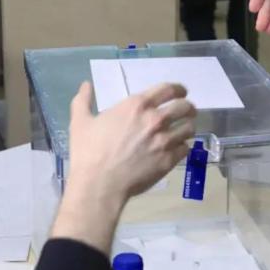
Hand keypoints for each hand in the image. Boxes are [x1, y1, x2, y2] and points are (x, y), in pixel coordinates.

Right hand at [51, 82, 196, 252]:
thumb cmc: (88, 151)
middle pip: (184, 107)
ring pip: (189, 128)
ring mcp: (165, 140)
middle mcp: (155, 119)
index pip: (168, 89)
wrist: (99, 184)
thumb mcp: (80, 121)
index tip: (181, 92)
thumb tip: (85, 85)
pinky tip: (178, 149)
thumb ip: (83, 100)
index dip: (178, 89)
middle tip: (186, 112)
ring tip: (184, 131)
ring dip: (187, 127)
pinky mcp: (169, 160)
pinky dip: (183, 147)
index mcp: (136, 105)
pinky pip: (186, 148)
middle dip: (188, 108)